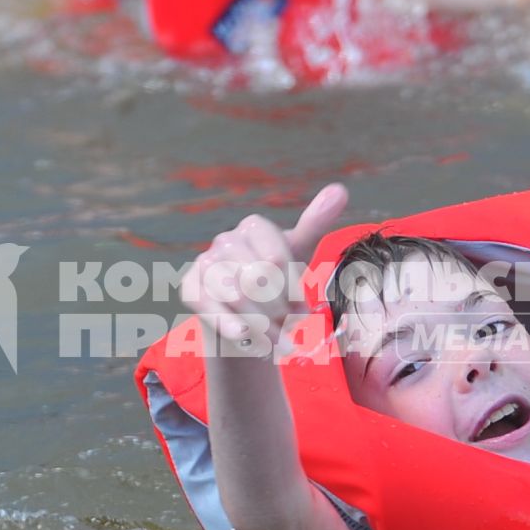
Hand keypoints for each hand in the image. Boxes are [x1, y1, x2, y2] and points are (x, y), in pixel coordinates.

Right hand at [183, 183, 348, 350]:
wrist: (245, 321)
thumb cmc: (274, 285)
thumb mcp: (298, 256)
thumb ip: (315, 223)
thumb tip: (339, 189)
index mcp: (253, 227)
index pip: (276, 259)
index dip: (291, 290)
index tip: (301, 307)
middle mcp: (226, 240)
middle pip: (257, 278)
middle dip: (277, 309)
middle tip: (288, 327)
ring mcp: (205, 263)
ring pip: (236, 294)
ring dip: (260, 324)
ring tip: (274, 340)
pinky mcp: (190, 288)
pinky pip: (208, 305)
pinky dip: (229, 324)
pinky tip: (244, 335)